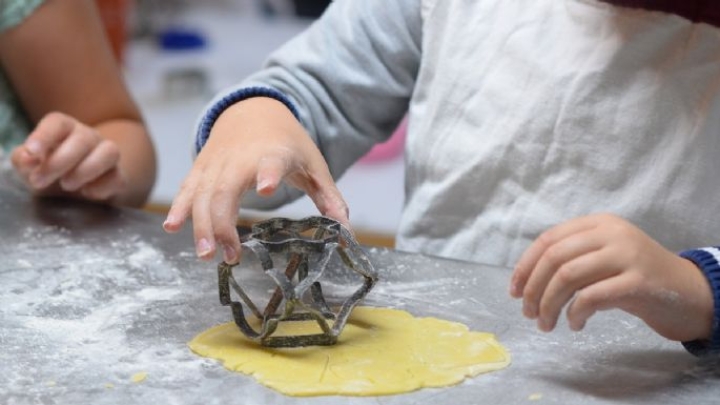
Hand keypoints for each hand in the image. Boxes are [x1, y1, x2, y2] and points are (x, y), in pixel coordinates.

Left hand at [11, 112, 126, 201]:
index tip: (32, 153)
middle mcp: (89, 137)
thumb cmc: (50, 172)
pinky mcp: (118, 177)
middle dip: (60, 162)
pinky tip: (87, 193)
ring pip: (110, 152)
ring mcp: (107, 156)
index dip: (44, 135)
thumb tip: (29, 159)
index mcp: (64, 129)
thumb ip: (24, 160)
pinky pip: (118, 178)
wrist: (77, 191)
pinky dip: (102, 187)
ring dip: (86, 170)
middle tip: (40, 181)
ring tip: (67, 185)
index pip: (58, 122)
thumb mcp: (30, 167)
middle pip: (84, 138)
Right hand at [163, 97, 348, 264]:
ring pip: (202, 194)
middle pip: (225, 190)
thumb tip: (348, 233)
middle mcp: (241, 158)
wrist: (254, 110)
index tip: (265, 188)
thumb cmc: (287, 143)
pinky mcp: (201, 167)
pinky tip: (172, 227)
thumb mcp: (314, 166)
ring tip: (206, 255)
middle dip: (223, 223)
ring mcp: (217, 162)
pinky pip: (188, 188)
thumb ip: (329, 198)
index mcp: (274, 153)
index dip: (267, 173)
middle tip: (230, 256)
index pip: (271, 162)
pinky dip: (179, 208)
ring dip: (201, 226)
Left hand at [510, 213, 713, 341]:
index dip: (525, 266)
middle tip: (528, 314)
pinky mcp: (638, 281)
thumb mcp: (601, 258)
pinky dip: (575, 312)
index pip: (548, 239)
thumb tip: (525, 283)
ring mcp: (626, 254)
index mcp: (597, 223)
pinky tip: (574, 324)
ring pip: (568, 276)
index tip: (513, 291)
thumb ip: (570, 259)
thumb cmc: (634, 276)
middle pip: (554, 258)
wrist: (686, 291)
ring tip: (546, 324)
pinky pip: (592, 296)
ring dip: (549, 304)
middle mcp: (610, 233)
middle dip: (533, 289)